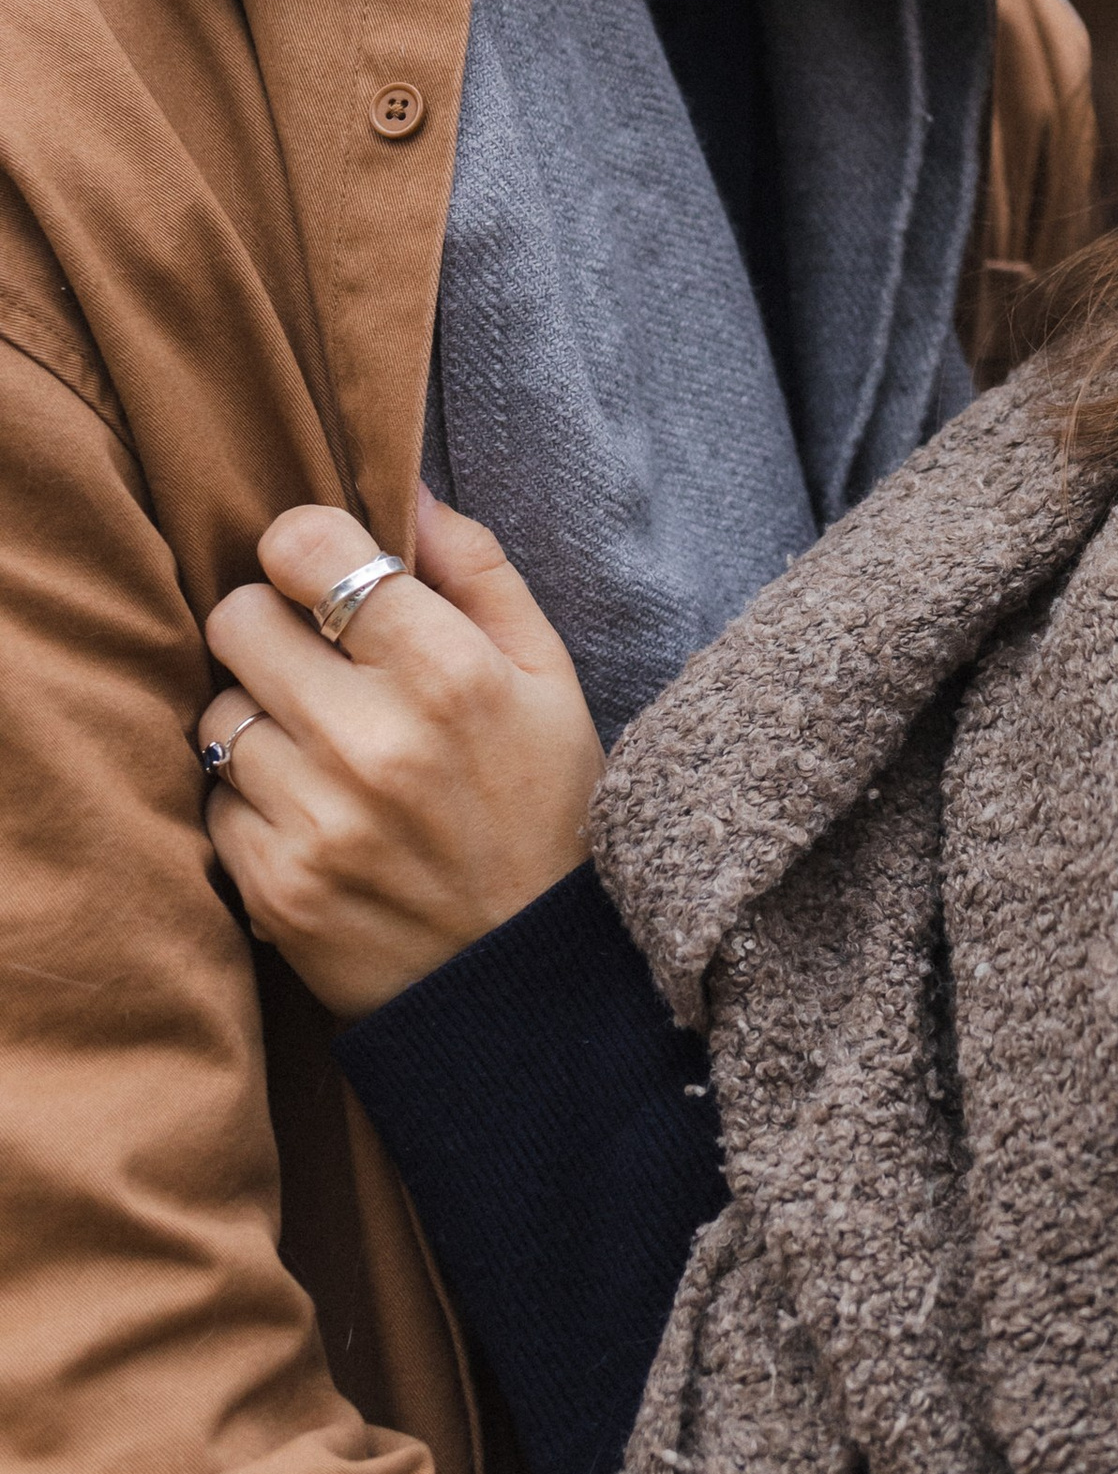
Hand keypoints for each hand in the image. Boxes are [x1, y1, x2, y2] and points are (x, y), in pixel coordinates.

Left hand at [197, 490, 604, 1021]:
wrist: (524, 986)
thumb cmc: (544, 807)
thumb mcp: (549, 674)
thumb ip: (477, 569)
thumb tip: (404, 487)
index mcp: (449, 671)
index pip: (307, 550)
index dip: (305, 549)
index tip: (324, 573)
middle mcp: (374, 740)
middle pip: (237, 618)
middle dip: (272, 626)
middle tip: (316, 660)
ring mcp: (316, 818)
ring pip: (217, 710)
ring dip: (259, 718)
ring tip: (321, 747)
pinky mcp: (272, 885)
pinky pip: (213, 799)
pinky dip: (253, 799)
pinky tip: (315, 814)